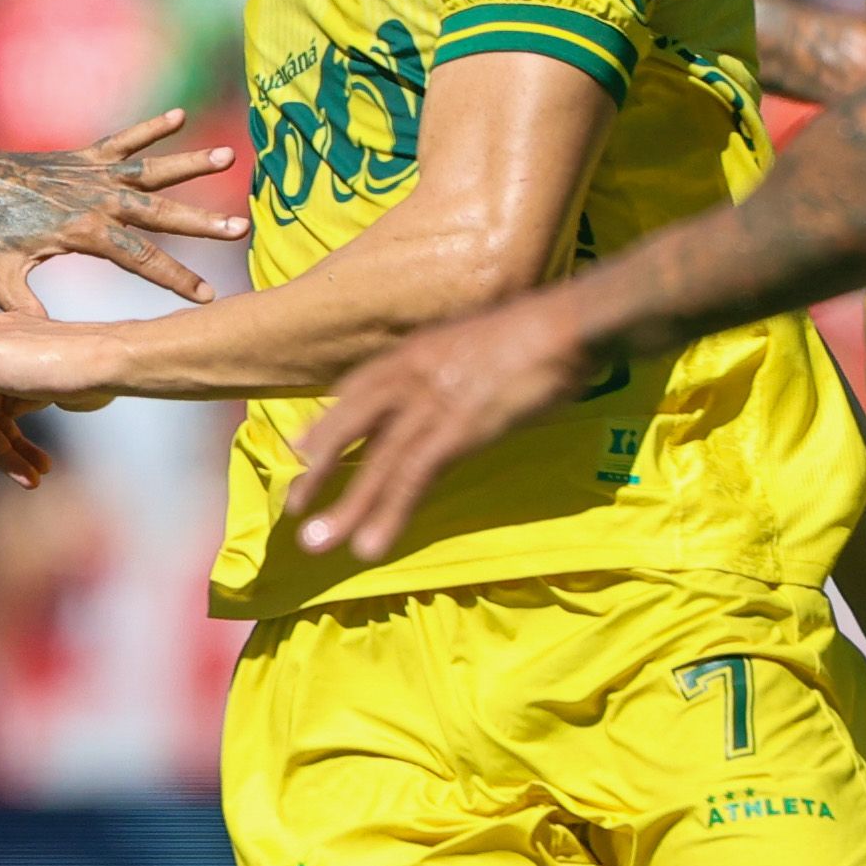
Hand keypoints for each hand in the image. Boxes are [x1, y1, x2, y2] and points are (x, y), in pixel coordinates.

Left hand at [0, 108, 243, 313]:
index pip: (141, 260)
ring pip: (151, 171)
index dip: (176, 278)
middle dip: (202, 224)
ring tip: (229, 156)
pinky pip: (122, 142)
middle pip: (160, 214)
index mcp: (83, 232)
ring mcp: (90, 175)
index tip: (208, 296)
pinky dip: (150, 129)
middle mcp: (95, 200)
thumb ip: (27, 310)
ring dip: (190, 164)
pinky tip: (180, 116)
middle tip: (242, 228)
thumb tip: (51, 345)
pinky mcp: (80, 158)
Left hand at [0, 310, 117, 485]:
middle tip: (36, 476)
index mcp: (11, 331)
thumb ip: (26, 395)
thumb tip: (8, 411)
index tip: (27, 458)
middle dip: (10, 445)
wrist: (102, 364)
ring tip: (31, 481)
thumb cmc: (93, 378)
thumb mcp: (52, 389)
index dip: (9, 428)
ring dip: (2, 453)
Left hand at [280, 296, 598, 561]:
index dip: (329, 423)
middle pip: (349, 425)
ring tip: (317, 544)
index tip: (303, 449)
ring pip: (377, 461)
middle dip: (319, 469)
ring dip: (347, 507)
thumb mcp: (481, 340)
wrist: (571, 320)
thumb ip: (457, 363)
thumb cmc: (541, 328)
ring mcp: (432, 402)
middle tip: (294, 507)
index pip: (357, 390)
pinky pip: (413, 478)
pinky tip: (371, 545)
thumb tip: (459, 382)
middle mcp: (411, 374)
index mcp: (416, 351)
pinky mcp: (458, 429)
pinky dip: (389, 514)